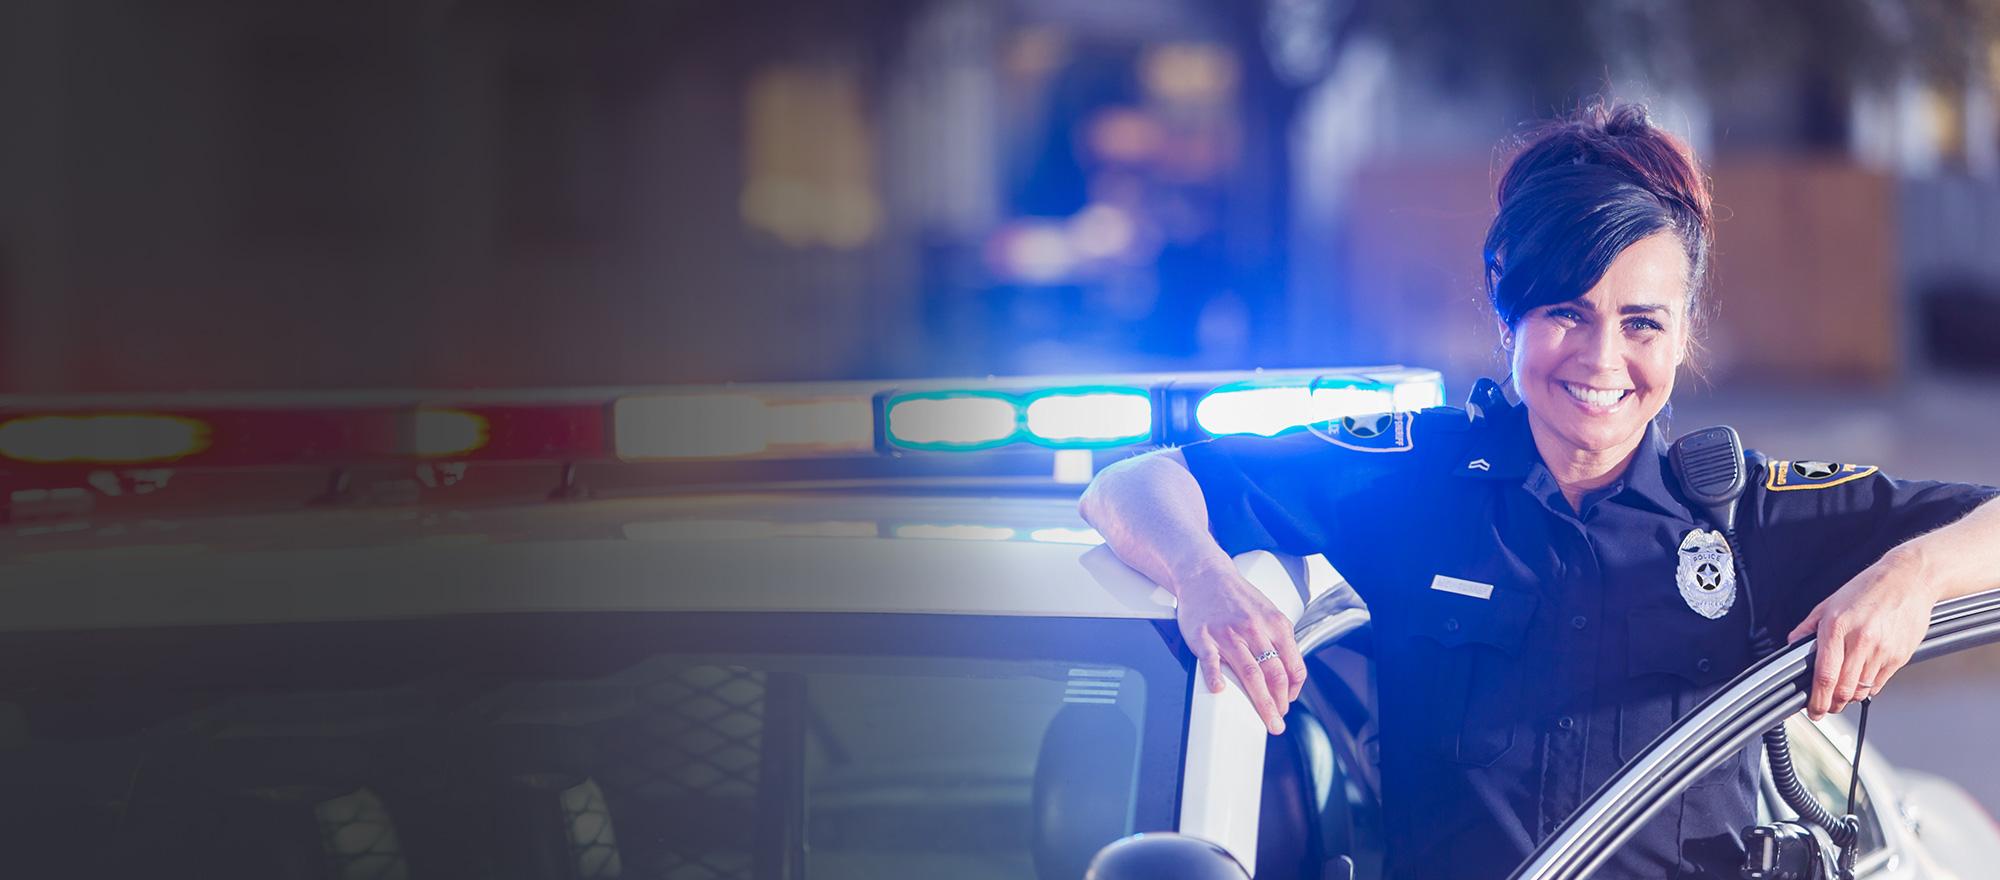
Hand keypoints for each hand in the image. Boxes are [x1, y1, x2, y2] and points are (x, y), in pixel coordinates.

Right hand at [1173, 560, 1306, 734]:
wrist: (1204, 574)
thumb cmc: (1236, 597)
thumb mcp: (1268, 613)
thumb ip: (1278, 641)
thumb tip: (1287, 674)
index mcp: (1275, 624)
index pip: (1292, 665)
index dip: (1293, 690)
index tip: (1289, 703)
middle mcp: (1254, 629)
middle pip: (1274, 674)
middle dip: (1280, 703)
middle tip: (1278, 722)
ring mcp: (1228, 633)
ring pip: (1249, 672)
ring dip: (1260, 701)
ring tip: (1266, 719)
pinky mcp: (1203, 636)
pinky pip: (1211, 660)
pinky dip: (1215, 677)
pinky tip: (1219, 690)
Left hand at [1786, 547, 1939, 719]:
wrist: (1910, 579)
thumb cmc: (1870, 588)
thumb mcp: (1830, 603)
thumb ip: (1809, 627)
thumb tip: (1793, 644)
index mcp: (1838, 627)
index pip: (1824, 674)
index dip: (1816, 699)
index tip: (1812, 709)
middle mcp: (1861, 640)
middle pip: (1843, 689)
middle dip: (1832, 704)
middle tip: (1825, 707)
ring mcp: (1883, 650)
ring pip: (1861, 690)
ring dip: (1849, 697)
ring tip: (1842, 692)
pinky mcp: (1900, 656)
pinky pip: (1880, 684)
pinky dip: (1867, 688)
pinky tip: (1861, 680)